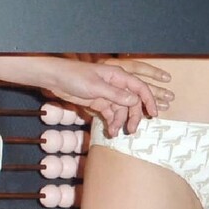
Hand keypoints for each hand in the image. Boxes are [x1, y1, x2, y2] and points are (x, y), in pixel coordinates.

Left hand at [46, 57, 171, 137]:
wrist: (55, 79)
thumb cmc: (74, 76)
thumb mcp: (96, 86)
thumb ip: (116, 94)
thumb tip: (135, 101)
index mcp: (118, 76)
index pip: (140, 88)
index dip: (149, 100)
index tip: (153, 114)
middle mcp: (116, 85)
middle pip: (132, 102)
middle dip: (133, 116)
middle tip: (131, 130)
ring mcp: (108, 95)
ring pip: (121, 111)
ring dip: (120, 122)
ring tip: (114, 132)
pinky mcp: (99, 103)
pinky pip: (110, 114)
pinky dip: (111, 122)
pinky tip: (110, 130)